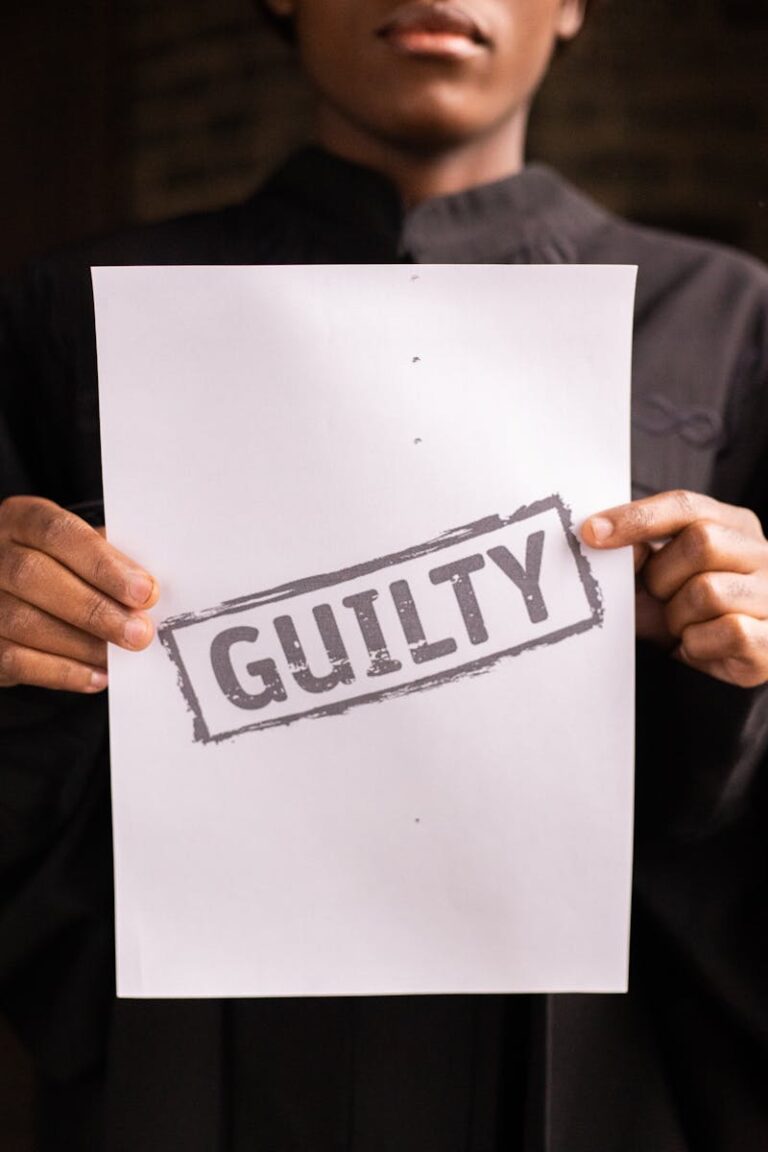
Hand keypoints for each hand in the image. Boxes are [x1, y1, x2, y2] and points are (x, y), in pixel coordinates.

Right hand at [0, 496, 158, 692]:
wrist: (12, 593)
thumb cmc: (61, 566)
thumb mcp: (79, 549)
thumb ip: (108, 560)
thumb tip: (147, 589)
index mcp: (22, 520)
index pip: (58, 533)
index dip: (102, 563)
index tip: (144, 591)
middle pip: (34, 576)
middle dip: (95, 608)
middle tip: (139, 632)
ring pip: (24, 623)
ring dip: (83, 645)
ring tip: (122, 655)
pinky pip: (16, 661)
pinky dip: (63, 672)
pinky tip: (98, 676)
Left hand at [582, 490, 767, 687]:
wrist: (726, 662)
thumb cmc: (689, 613)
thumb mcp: (658, 580)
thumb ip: (637, 557)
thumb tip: (605, 536)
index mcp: (733, 525)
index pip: (685, 506)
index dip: (636, 518)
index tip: (591, 532)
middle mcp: (761, 552)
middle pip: (701, 542)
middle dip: (662, 576)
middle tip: (659, 597)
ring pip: (709, 590)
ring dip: (678, 616)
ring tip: (683, 625)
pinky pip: (728, 630)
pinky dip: (699, 644)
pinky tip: (701, 645)